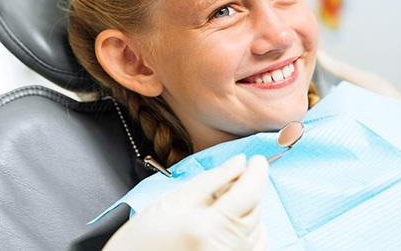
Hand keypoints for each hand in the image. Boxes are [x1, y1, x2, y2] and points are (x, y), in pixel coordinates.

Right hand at [103, 154, 269, 250]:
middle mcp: (224, 248)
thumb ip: (210, 180)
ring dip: (251, 208)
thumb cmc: (141, 240)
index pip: (249, 193)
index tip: (257, 159)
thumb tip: (238, 162)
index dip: (258, 172)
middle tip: (236, 175)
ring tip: (227, 200)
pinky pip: (254, 246)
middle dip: (251, 187)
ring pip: (258, 227)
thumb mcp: (172, 201)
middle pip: (256, 209)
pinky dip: (251, 229)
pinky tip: (234, 220)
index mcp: (207, 226)